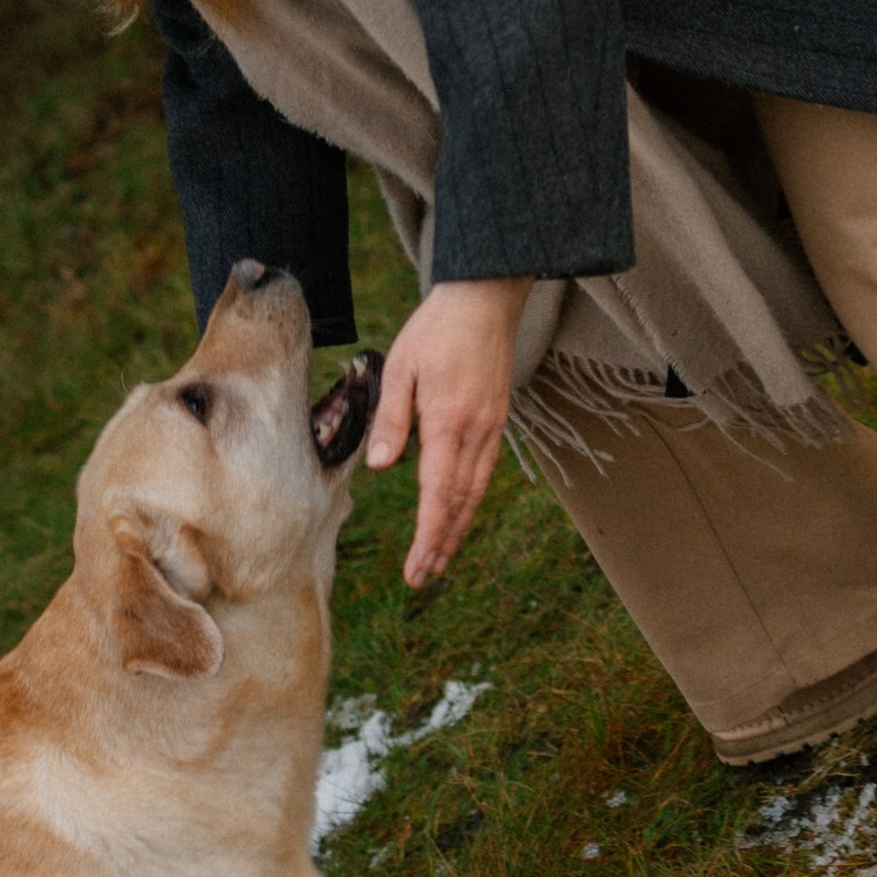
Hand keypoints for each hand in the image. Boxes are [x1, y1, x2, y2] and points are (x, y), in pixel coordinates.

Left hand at [366, 276, 532, 585]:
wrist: (485, 300)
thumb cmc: (436, 329)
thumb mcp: (401, 368)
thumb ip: (392, 420)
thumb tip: (380, 468)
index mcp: (448, 422)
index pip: (438, 493)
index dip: (428, 534)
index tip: (417, 566)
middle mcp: (475, 432)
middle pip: (460, 502)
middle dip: (441, 543)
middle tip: (423, 576)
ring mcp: (491, 428)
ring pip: (475, 491)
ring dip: (456, 528)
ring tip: (439, 558)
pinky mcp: (496, 421)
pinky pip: (484, 472)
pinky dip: (469, 501)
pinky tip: (457, 513)